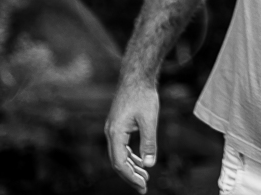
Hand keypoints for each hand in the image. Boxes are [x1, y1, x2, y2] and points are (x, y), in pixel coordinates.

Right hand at [105, 77, 159, 192]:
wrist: (136, 77)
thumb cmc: (143, 96)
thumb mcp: (149, 120)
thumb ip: (149, 143)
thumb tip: (150, 165)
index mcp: (115, 133)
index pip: (119, 162)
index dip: (130, 176)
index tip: (142, 185)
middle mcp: (110, 133)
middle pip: (117, 161)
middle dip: (130, 176)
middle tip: (144, 187)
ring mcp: (113, 129)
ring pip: (119, 155)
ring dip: (131, 167)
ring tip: (144, 178)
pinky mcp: (118, 126)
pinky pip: (122, 147)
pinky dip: (131, 157)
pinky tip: (141, 162)